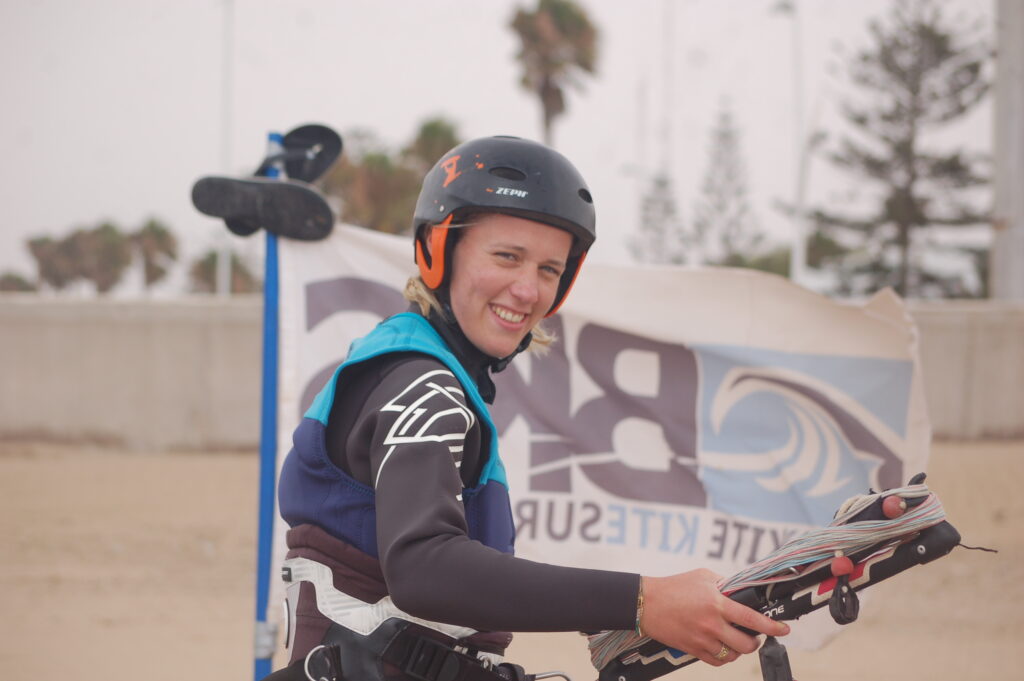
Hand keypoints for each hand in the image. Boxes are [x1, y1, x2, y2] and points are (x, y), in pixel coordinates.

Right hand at [638, 569, 789, 666]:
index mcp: (717, 603)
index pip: (752, 618)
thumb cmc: (674, 587)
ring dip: (739, 649)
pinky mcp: (693, 649)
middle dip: (755, 641)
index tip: (784, 629)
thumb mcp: (703, 577)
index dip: (772, 626)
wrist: (647, 603)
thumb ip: (725, 585)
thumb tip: (743, 592)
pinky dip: (724, 657)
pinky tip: (722, 647)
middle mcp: (712, 623)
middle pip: (746, 644)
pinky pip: (717, 661)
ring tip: (735, 640)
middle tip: (754, 635)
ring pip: (733, 655)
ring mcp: (702, 639)